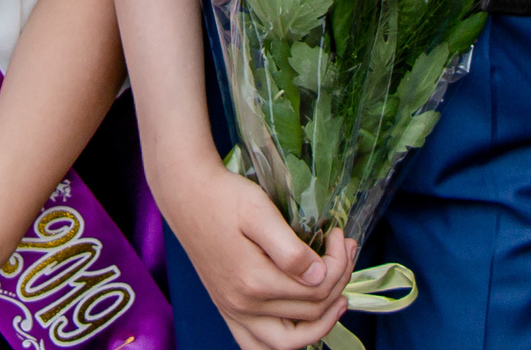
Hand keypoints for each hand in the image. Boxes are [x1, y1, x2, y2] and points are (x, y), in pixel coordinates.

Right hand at [159, 160, 351, 349]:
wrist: (186, 195)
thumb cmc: (224, 197)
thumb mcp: (260, 212)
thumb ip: (290, 250)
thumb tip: (319, 277)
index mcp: (255, 281)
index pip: (317, 289)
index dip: (339, 264)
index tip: (340, 236)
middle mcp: (243, 306)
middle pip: (310, 313)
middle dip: (338, 283)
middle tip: (344, 253)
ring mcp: (233, 312)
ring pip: (288, 342)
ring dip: (319, 324)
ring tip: (336, 298)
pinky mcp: (227, 309)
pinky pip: (257, 346)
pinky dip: (285, 341)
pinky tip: (301, 322)